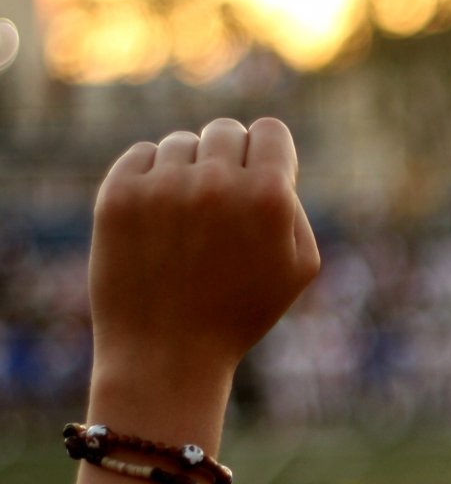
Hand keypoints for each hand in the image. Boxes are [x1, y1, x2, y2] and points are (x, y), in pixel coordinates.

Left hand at [88, 117, 320, 404]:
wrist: (167, 352)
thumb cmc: (240, 312)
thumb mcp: (298, 268)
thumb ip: (293, 206)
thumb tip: (271, 166)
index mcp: (269, 199)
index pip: (271, 131)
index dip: (268, 153)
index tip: (259, 177)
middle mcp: (217, 183)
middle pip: (225, 131)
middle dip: (229, 160)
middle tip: (222, 205)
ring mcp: (163, 186)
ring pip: (182, 143)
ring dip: (188, 172)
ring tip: (187, 222)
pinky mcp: (119, 194)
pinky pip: (142, 155)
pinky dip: (152, 179)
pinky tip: (158, 220)